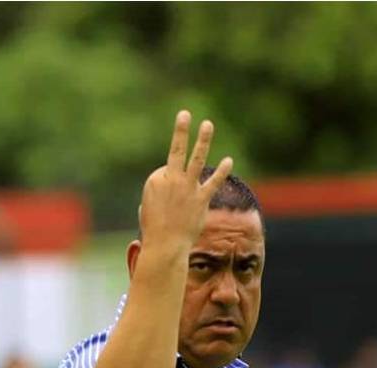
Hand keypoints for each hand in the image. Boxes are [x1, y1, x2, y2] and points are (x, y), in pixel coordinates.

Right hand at [138, 110, 233, 260]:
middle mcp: (170, 179)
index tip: (168, 202)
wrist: (165, 246)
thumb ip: (160, 195)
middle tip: (185, 113)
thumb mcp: (148, 208)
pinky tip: (228, 160)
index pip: (166, 170)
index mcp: (154, 179)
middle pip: (176, 150)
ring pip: (196, 159)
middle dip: (180, 130)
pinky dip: (222, 172)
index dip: (169, 186)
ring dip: (202, 140)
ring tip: (207, 124)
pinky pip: (213, 182)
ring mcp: (187, 187)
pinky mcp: (201, 199)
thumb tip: (172, 193)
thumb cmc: (155, 230)